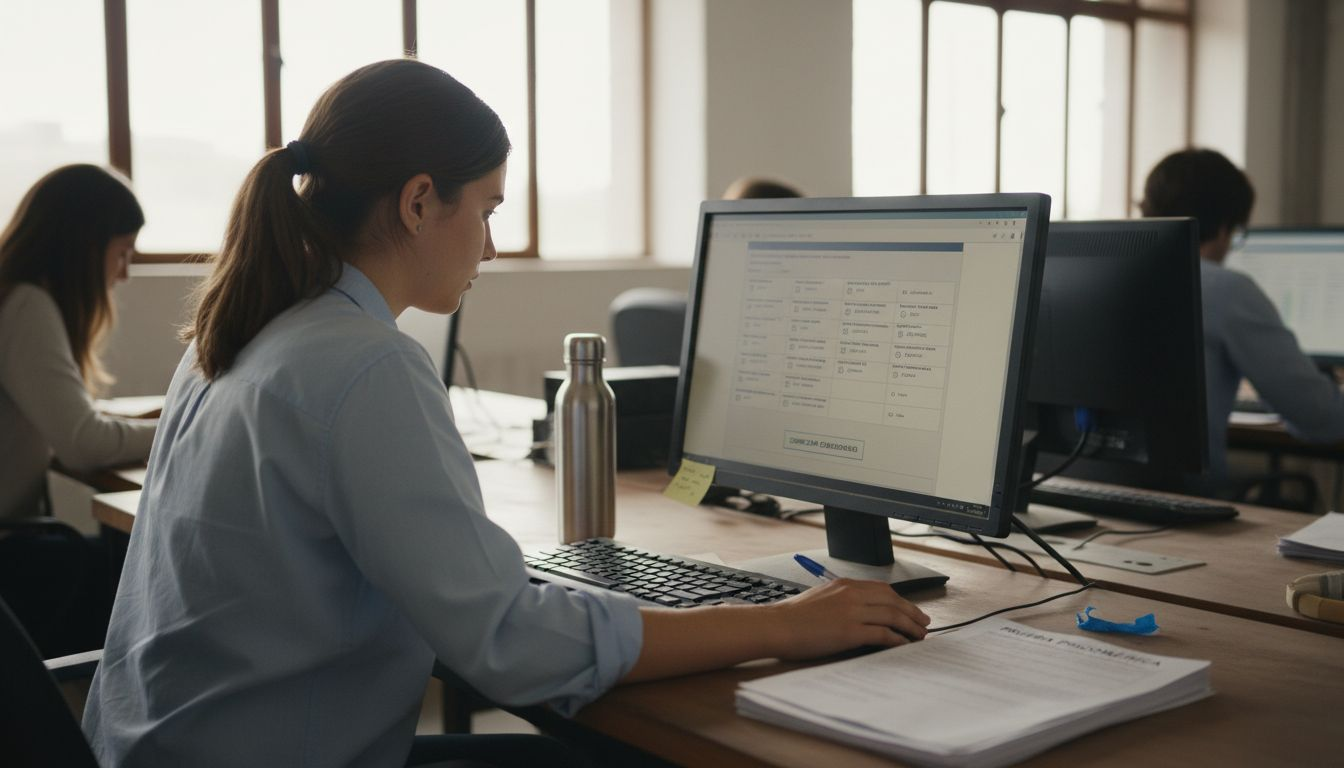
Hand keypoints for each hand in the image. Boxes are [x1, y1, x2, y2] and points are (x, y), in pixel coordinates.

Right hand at [762, 578, 930, 659]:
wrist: (777, 625)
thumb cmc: (793, 617)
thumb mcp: (820, 598)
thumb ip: (841, 601)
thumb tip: (859, 613)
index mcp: (844, 585)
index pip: (882, 589)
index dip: (900, 600)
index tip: (910, 609)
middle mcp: (851, 594)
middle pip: (893, 600)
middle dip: (912, 612)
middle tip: (923, 623)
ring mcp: (852, 612)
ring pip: (892, 616)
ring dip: (910, 627)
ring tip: (919, 637)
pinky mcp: (850, 631)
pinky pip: (882, 634)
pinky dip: (896, 640)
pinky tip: (902, 645)